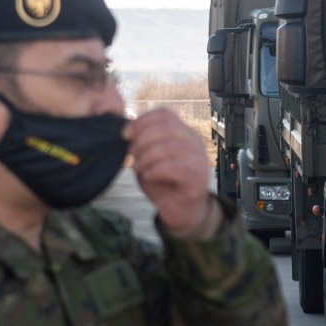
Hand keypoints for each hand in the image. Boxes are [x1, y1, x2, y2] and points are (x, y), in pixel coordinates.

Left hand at [125, 107, 214, 235]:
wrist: (179, 211)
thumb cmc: (163, 184)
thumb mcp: (147, 159)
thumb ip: (141, 143)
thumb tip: (127, 130)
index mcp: (183, 133)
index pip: (165, 114)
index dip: (142, 120)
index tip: (126, 135)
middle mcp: (195, 142)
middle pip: (167, 127)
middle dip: (143, 139)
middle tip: (133, 154)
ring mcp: (199, 159)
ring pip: (170, 147)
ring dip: (148, 157)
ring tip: (139, 168)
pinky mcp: (198, 177)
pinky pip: (175, 167)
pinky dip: (156, 170)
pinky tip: (149, 176)